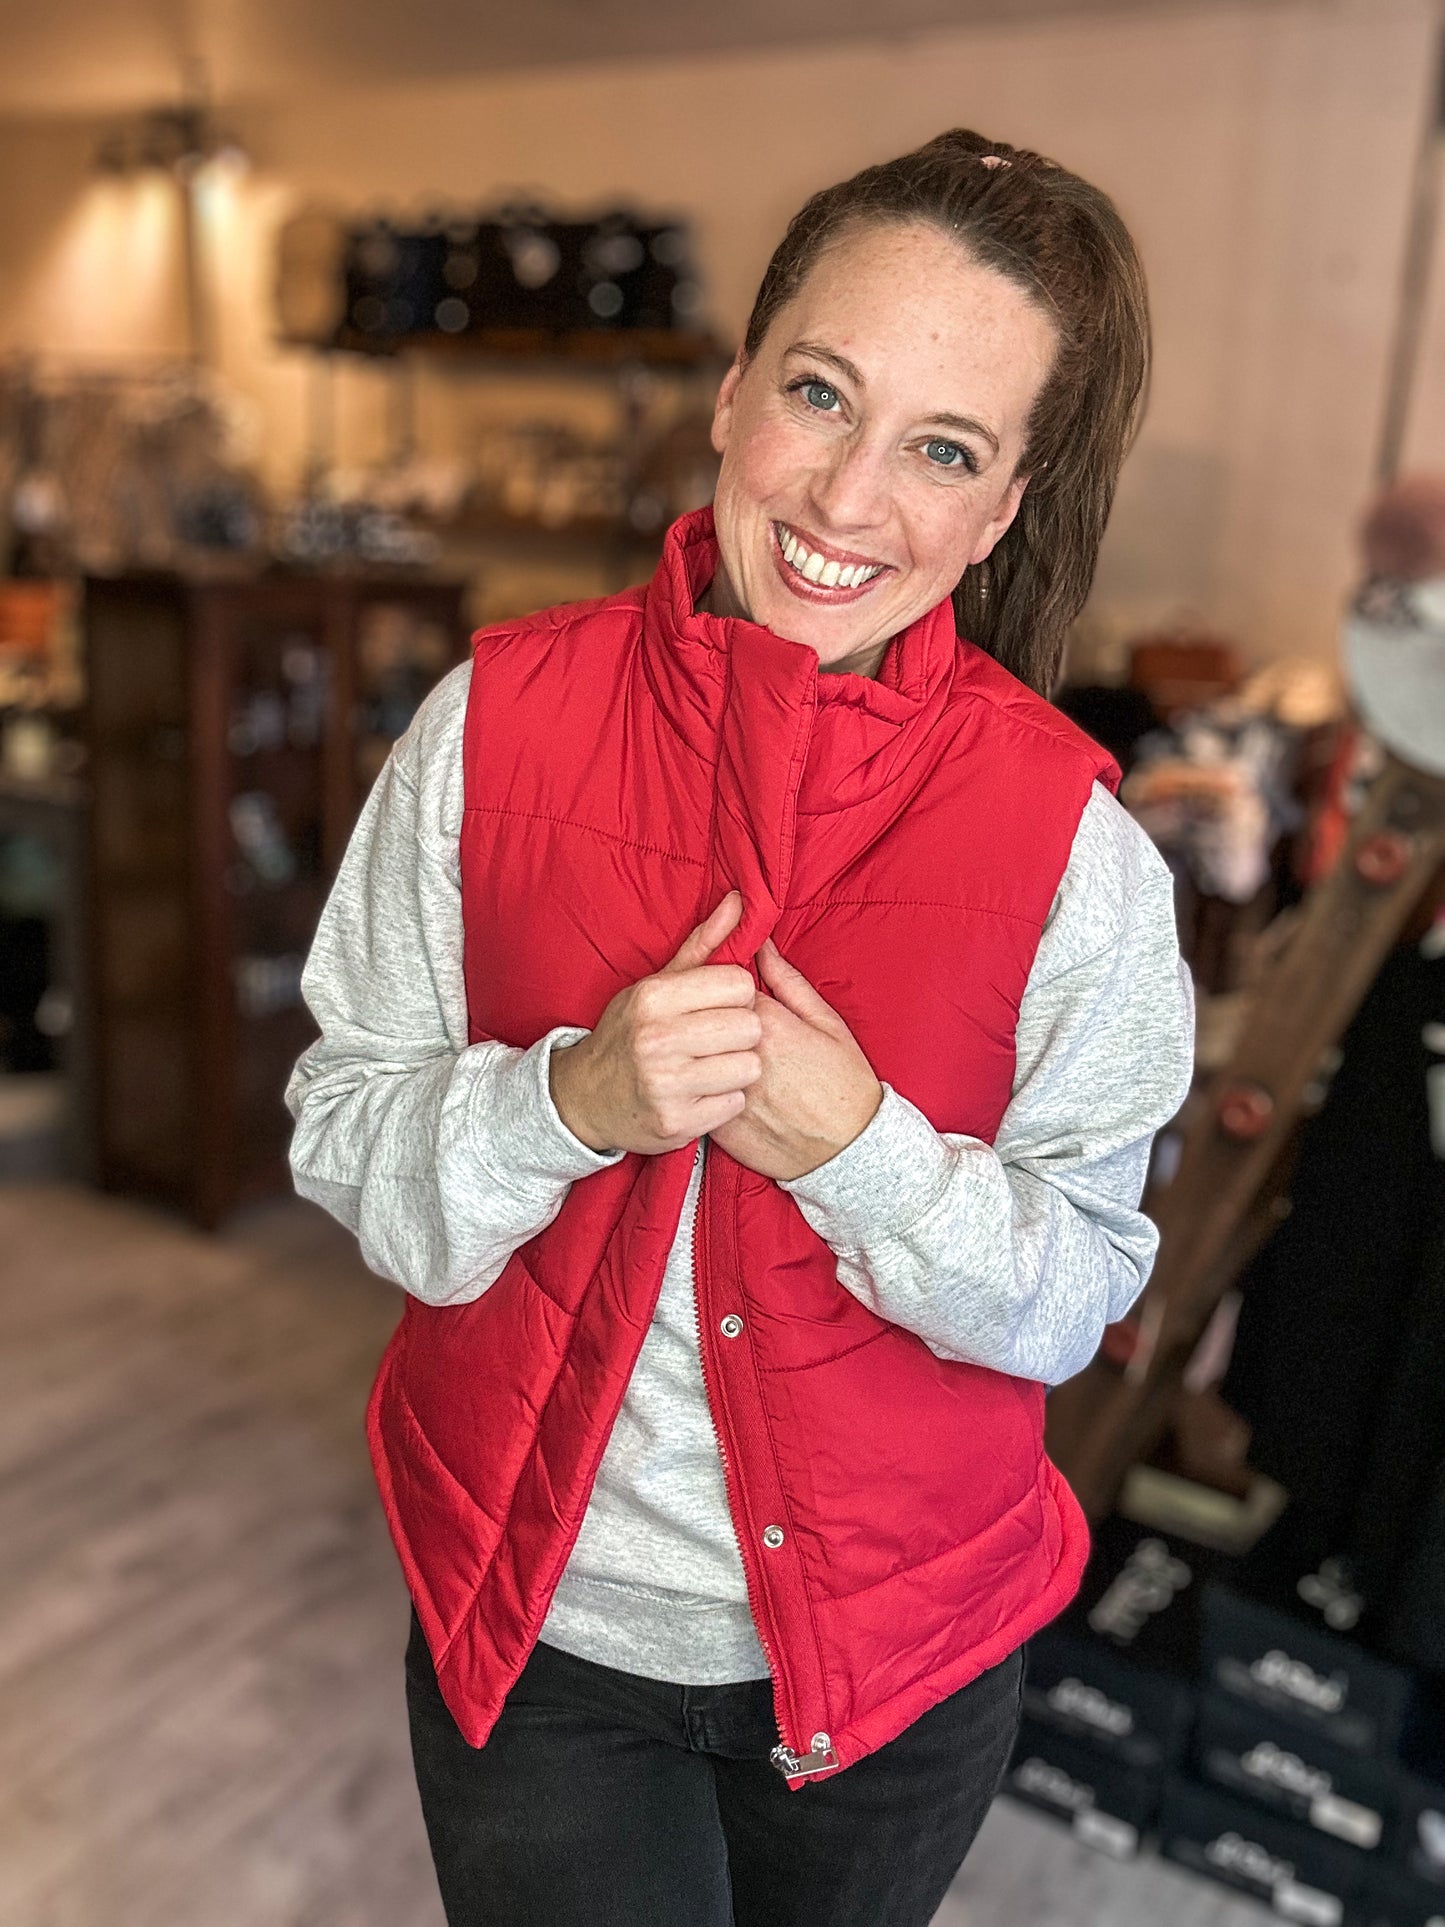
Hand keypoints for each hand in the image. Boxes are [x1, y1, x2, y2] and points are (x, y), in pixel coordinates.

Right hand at [548, 892, 762, 1154]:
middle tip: (718, 1039)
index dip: (737, 996)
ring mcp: (665, 1084)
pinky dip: (725, 1100)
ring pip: (749, 1067)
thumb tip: (742, 899)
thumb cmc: (630, 1033)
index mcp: (653, 997)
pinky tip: (703, 1092)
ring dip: (737, 1068)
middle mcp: (656, 1039)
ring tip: (712, 1066)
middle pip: (750, 1026)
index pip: (739, 984)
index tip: (719, 1006)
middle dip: (741, 1033)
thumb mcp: (656, 985)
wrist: (583, 1097)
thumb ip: (703, 944)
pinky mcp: (675, 1123)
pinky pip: (734, 1103)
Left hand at [710, 938, 881, 1181]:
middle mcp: (743, 1059)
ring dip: (704, 1053)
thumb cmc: (846, 1084)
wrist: (851, 1152)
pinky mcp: (720, 1127)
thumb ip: (789, 983)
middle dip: (712, 1017)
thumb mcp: (829, 1024)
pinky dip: (704, 1088)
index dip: (729, 988)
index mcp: (770, 1027)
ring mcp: (729, 1095)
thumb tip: (761, 947)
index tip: (737, 993)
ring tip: (724, 1059)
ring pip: (697, 1059)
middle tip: (729, 1027)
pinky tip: (722, 1089)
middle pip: (705, 1020)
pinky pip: (697, 1096)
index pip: (725, 987)